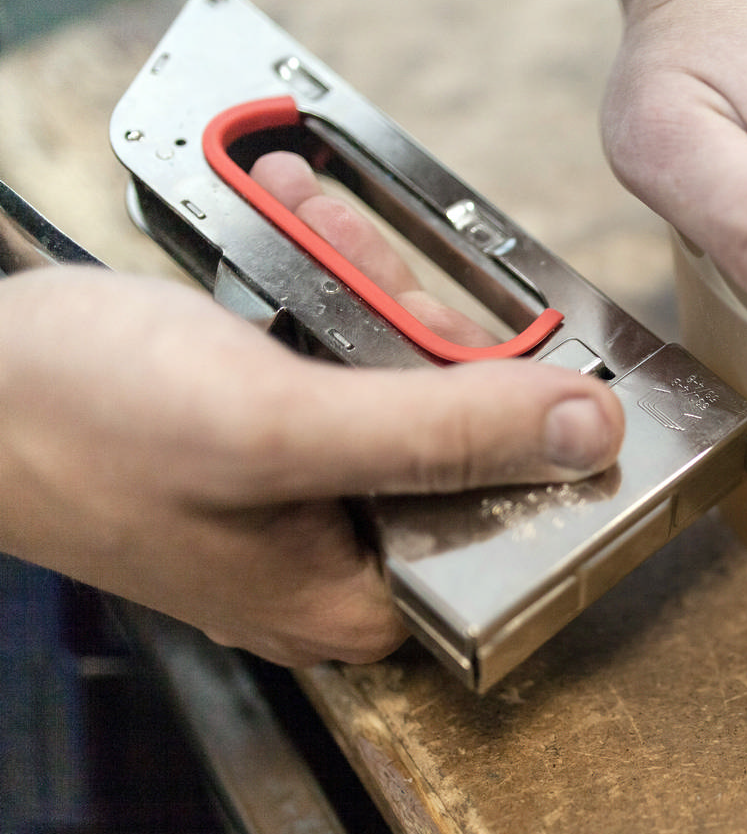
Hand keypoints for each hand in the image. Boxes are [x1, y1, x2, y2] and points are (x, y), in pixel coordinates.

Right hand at [0, 155, 623, 665]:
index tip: (524, 351)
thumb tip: (587, 431)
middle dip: (424, 332)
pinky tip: (296, 240)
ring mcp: (305, 503)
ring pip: (402, 388)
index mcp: (359, 602)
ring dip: (369, 294)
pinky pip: (339, 367)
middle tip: (372, 269)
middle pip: (460, 442)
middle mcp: (342, 565)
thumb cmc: (71, 425)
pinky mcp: (270, 445)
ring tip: (318, 231)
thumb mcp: (278, 425)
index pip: (510, 524)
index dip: (526, 430)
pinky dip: (325, 298)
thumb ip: (442, 431)